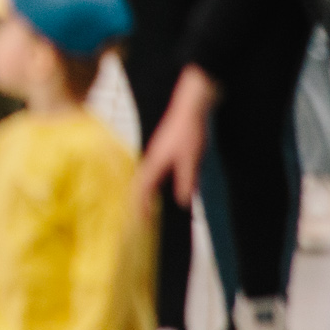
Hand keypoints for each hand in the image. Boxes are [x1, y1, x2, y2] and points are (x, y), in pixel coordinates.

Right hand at [138, 66, 218, 206]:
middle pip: (139, 184)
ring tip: (148, 208)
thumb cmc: (188, 132)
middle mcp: (152, 159)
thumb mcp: (191, 160)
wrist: (189, 107)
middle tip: (141, 219)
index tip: (140, 222)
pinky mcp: (162, 150)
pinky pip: (153, 172)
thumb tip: (182, 201)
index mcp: (155, 163)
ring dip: (145, 193)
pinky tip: (161, 188)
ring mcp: (156, 154)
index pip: (142, 189)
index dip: (140, 206)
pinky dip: (153, 184)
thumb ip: (186, 181)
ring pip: (146, 177)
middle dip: (138, 201)